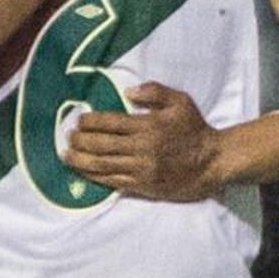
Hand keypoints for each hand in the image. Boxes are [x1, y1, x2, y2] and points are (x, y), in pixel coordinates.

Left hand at [62, 81, 219, 201]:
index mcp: (148, 126)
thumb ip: (155, 92)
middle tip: (68, 137)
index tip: (79, 121)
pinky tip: (83, 172)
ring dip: (81, 161)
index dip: (91, 122)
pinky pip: (113, 181)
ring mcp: (141, 169)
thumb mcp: (180, 101)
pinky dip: (95, 176)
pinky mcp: (142, 186)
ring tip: (66, 156)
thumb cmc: (195, 129)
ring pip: (103, 165)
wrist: (212, 163)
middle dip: (80, 141)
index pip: (111, 123)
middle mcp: (141, 149)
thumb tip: (127, 92)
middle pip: (102, 145)